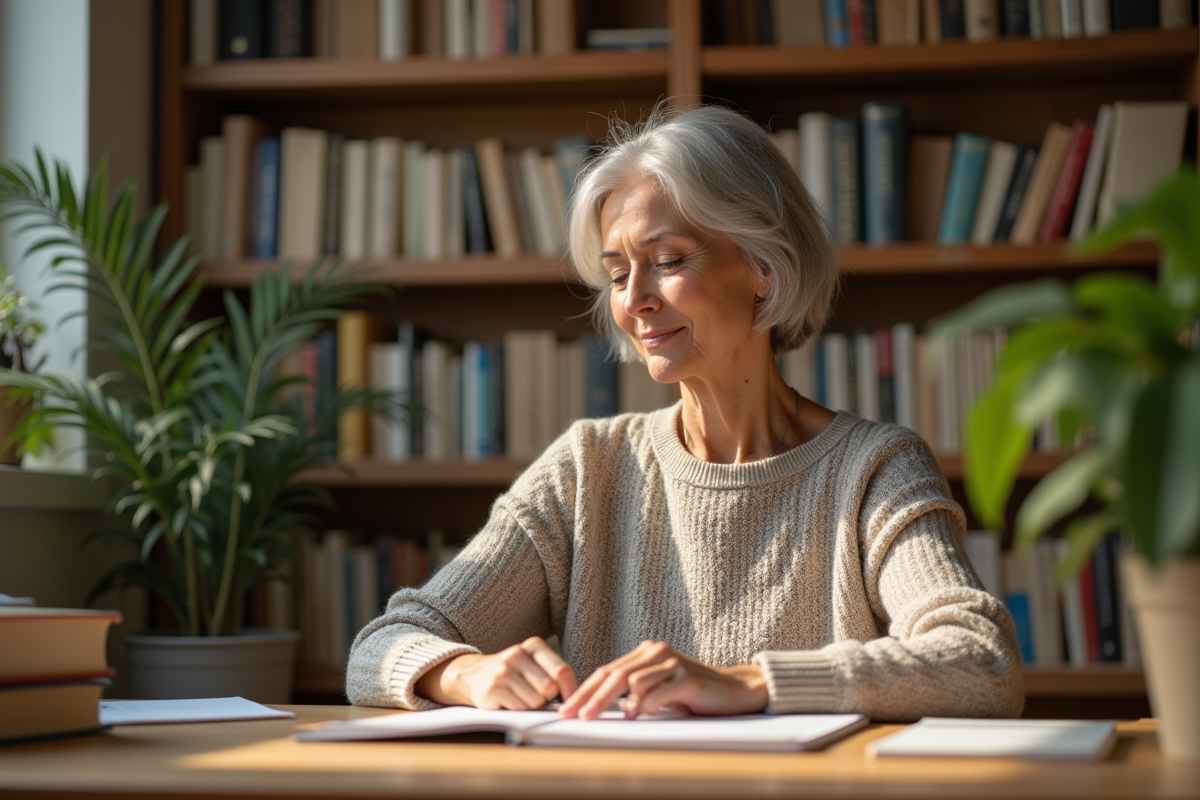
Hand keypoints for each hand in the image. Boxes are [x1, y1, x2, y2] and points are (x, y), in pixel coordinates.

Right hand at [415, 636, 576, 709]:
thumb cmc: (511, 673)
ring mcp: (503, 670)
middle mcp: (517, 654)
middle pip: (549, 688)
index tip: (574, 703)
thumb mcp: (531, 664)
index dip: (571, 691)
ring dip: (531, 706)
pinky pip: (519, 708)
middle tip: (537, 698)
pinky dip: (518, 710)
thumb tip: (575, 699)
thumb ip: (551, 674)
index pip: (562, 670)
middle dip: (547, 699)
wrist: (471, 676)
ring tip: (520, 698)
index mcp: (533, 646)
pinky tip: (508, 702)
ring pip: (535, 701)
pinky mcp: (493, 688)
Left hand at [557, 641, 768, 719]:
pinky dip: (644, 706)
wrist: (735, 691)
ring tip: (611, 719)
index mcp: (646, 653)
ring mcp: (671, 662)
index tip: (567, 710)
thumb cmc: (694, 694)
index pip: (607, 671)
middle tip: (576, 717)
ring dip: (618, 704)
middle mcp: (656, 652)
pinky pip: (656, 692)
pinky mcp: (685, 677)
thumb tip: (610, 710)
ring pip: (631, 682)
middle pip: (613, 675)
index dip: (584, 691)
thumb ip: (636, 695)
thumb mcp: (659, 692)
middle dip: (590, 698)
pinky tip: (638, 715)